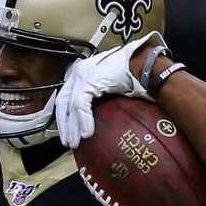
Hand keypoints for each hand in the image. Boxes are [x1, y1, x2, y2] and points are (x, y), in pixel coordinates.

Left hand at [55, 31, 164, 147]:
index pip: (66, 96)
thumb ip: (103, 98)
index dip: (65, 115)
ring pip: (70, 106)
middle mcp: (79, 73)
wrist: (142, 63)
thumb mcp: (113, 87)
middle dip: (64, 124)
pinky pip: (81, 105)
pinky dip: (84, 121)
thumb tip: (103, 116)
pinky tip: (87, 133)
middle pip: (63, 102)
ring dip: (72, 127)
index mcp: (83, 72)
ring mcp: (82, 76)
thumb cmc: (132, 73)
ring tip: (74, 142)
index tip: (67, 130)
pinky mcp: (89, 81)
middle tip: (67, 141)